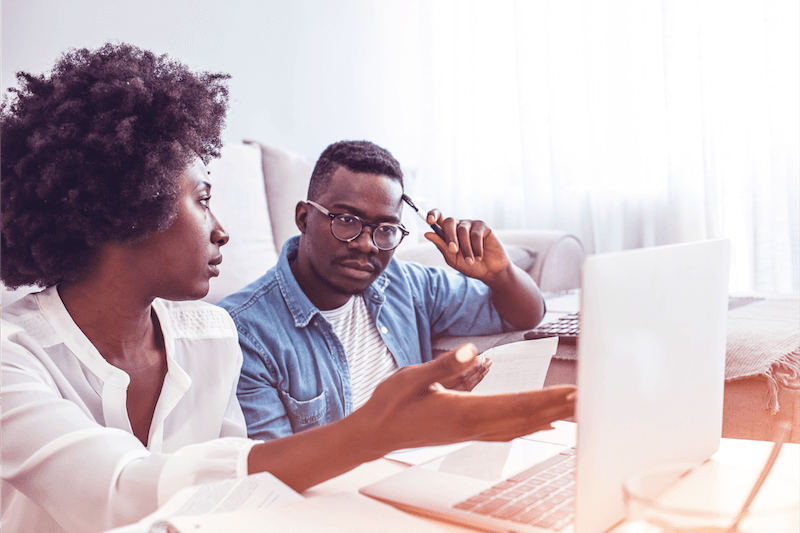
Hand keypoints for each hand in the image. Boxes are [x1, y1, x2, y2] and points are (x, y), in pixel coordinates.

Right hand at [358, 344, 576, 453]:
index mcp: (463, 412)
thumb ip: (446, 365)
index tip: (573, 393)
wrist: (373, 434)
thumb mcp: (413, 377)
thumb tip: (476, 352)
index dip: (547, 399)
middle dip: (558, 408)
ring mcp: (470, 432)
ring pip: (518, 426)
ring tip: (574, 411)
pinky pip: (505, 430)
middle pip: (524, 418)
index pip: (515, 404)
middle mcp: (472, 426)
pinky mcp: (465, 431)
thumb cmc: (390, 404)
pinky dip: (528, 426)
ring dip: (548, 417)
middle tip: (590, 400)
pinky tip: (542, 425)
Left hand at [423, 209, 510, 282]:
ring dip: (466, 248)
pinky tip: (479, 257)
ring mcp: (471, 225)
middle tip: (454, 250)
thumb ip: (441, 246)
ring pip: (462, 230)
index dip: (433, 215)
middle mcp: (458, 226)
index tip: (429, 220)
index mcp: (448, 233)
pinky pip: (476, 234)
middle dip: (450, 236)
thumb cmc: (470, 266)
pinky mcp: (483, 226)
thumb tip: (427, 233)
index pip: (438, 218)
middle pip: (449, 221)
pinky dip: (476, 248)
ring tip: (470, 261)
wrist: (490, 272)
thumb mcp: (452, 259)